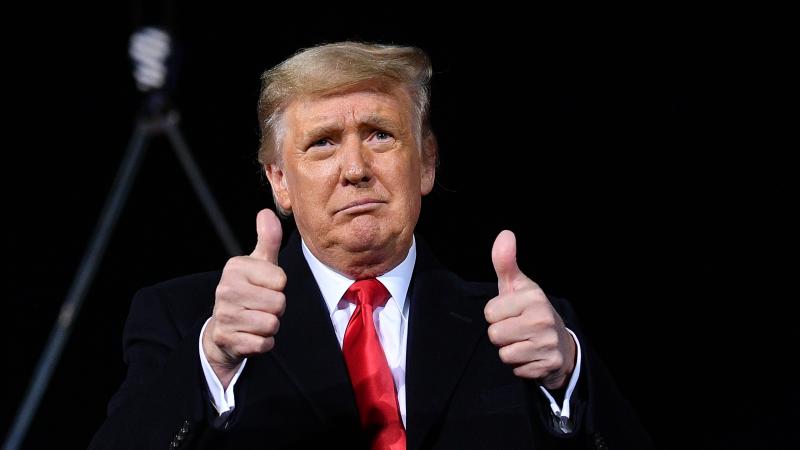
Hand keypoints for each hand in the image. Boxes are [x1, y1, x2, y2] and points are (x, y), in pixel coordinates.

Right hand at [202, 209, 286, 387]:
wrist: (223, 328)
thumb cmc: (248, 290)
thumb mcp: (259, 264)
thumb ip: (268, 239)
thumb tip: (267, 212)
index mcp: (235, 268)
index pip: (281, 280)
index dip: (279, 287)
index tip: (264, 287)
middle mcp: (226, 289)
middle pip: (278, 303)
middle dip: (276, 308)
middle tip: (261, 306)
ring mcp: (225, 315)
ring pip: (272, 324)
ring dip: (270, 325)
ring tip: (256, 319)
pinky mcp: (227, 339)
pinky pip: (264, 343)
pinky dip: (264, 342)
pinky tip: (251, 335)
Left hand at [484, 230, 575, 389]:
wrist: (560, 344)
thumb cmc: (530, 311)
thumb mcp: (517, 286)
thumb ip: (505, 262)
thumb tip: (505, 234)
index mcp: (533, 297)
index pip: (490, 312)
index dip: (496, 314)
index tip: (510, 313)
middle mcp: (543, 318)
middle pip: (495, 334)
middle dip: (501, 334)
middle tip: (516, 329)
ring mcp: (548, 343)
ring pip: (504, 353)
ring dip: (510, 351)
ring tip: (523, 342)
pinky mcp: (549, 364)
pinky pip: (516, 369)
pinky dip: (521, 366)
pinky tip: (531, 356)